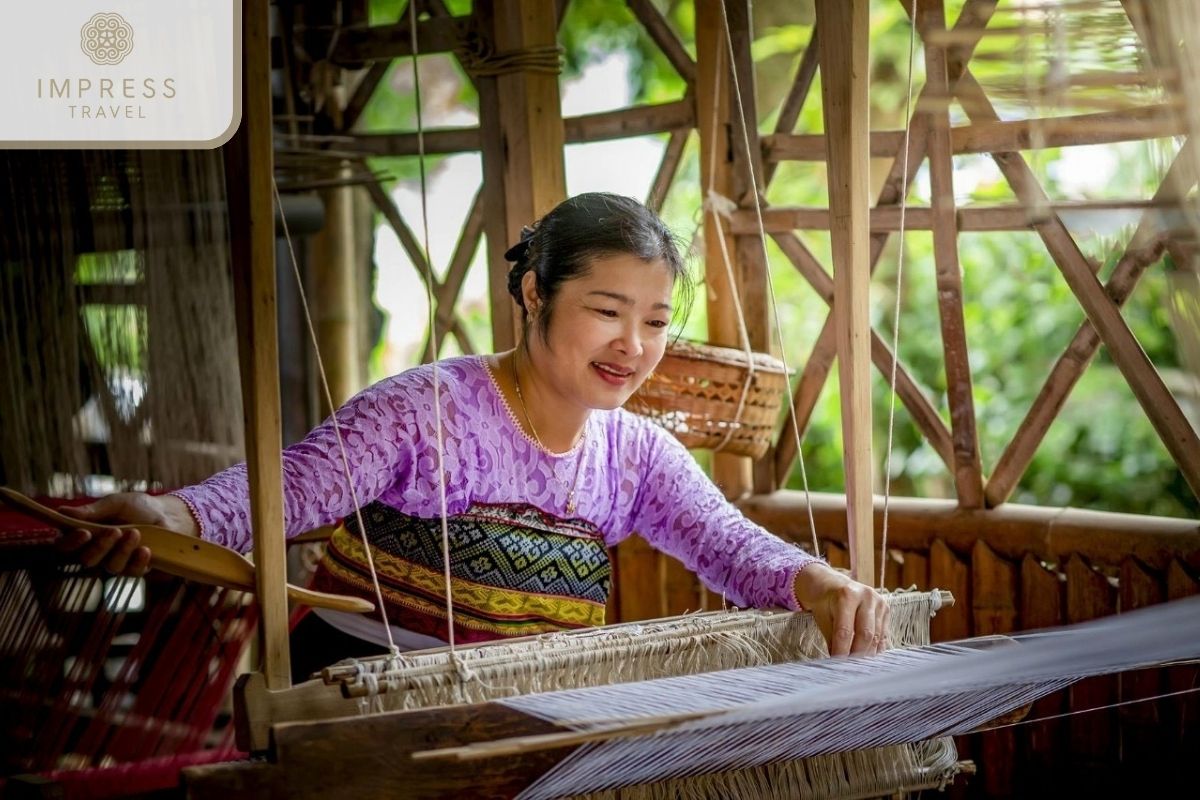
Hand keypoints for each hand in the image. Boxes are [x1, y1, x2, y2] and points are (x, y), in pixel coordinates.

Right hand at [57, 493, 197, 576]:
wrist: (169, 515)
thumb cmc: (139, 507)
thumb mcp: (116, 504)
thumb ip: (92, 511)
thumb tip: (62, 511)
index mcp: (86, 534)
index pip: (66, 546)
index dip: (70, 543)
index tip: (83, 532)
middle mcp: (97, 551)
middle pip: (86, 560)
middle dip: (100, 546)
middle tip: (115, 531)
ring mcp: (116, 562)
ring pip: (110, 566)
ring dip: (123, 550)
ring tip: (136, 533)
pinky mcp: (135, 569)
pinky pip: (131, 572)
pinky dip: (138, 560)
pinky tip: (146, 549)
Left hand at [793, 562, 889, 656]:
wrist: (833, 584)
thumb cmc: (826, 603)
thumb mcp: (823, 618)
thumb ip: (832, 639)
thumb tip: (838, 662)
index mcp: (846, 596)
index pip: (845, 630)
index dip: (842, 650)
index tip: (838, 664)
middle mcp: (866, 596)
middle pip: (865, 634)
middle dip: (857, 654)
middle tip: (850, 667)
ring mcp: (879, 602)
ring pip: (877, 636)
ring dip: (867, 653)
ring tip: (858, 664)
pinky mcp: (886, 608)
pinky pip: (884, 634)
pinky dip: (876, 647)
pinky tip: (868, 655)